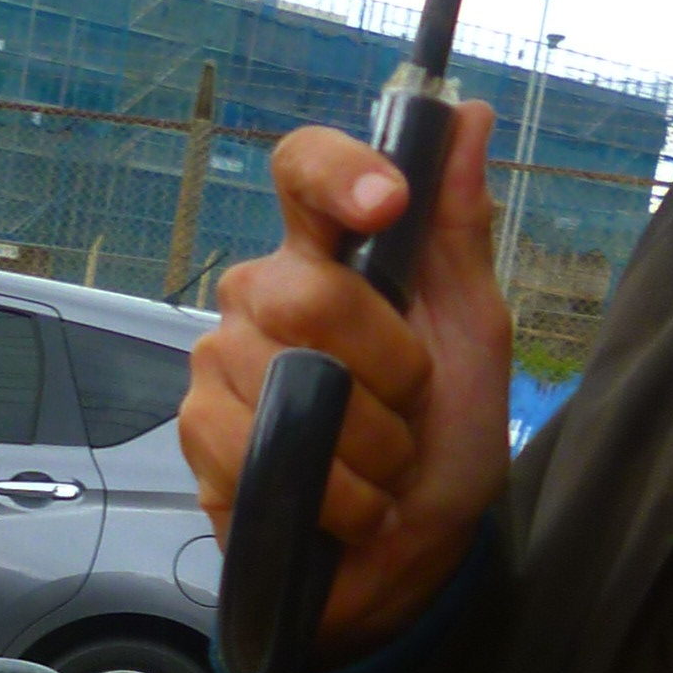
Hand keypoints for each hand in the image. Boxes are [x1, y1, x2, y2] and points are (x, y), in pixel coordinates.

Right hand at [178, 111, 515, 661]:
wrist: (412, 558)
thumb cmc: (443, 438)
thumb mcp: (474, 332)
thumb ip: (460, 229)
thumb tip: (469, 115)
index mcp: (331, 252)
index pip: (302, 171)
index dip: (338, 173)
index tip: (389, 205)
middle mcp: (263, 294)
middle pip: (306, 292)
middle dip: (388, 369)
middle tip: (408, 410)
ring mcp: (220, 361)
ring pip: (290, 381)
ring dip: (367, 446)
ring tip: (379, 469)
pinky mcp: (198, 432)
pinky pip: (260, 446)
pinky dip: (332, 493)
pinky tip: (344, 505)